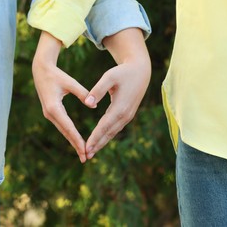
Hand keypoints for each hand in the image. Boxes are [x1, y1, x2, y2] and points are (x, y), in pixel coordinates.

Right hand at [32, 31, 88, 162]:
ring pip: (63, 131)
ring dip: (73, 142)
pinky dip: (69, 134)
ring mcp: (49, 114)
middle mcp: (50, 113)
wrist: (41, 71)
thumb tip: (94, 106)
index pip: (68, 127)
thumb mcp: (70, 82)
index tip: (85, 150)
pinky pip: (62, 126)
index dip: (77, 139)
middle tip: (85, 159)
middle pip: (65, 133)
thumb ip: (82, 93)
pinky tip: (76, 141)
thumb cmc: (57, 75)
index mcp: (54, 107)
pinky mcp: (51, 113)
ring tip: (82, 154)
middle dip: (75, 145)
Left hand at [84, 28, 150, 158]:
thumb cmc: (123, 72)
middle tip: (86, 155)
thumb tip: (87, 104)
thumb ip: (97, 90)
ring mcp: (128, 116)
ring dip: (102, 142)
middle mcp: (125, 115)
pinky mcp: (127, 115)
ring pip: (112, 132)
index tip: (86, 147)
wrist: (141, 71)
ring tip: (91, 152)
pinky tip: (100, 140)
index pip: (104, 126)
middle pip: (109, 133)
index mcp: (120, 107)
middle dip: (97, 144)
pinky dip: (107, 135)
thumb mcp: (109, 76)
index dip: (95, 137)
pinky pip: (115, 128)